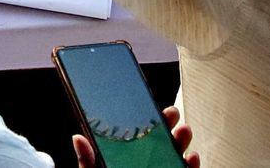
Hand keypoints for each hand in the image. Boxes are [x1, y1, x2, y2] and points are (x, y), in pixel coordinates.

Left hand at [72, 108, 196, 167]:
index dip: (150, 121)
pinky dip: (191, 167)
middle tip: (173, 116)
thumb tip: (78, 137)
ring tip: (184, 133)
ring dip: (183, 145)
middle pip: (163, 145)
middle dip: (171, 128)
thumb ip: (88, 163)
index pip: (141, 136)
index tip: (155, 107)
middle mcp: (147, 165)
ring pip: (177, 159)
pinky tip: (191, 159)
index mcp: (127, 159)